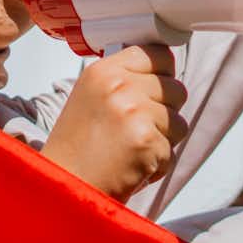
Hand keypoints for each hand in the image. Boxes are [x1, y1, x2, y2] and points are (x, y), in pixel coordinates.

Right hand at [41, 44, 188, 201]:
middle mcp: (119, 86)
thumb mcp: (90, 98)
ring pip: (178, 121)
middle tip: (134, 131)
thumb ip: (123, 81)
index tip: (156, 89)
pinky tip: (130, 167)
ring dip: (161, 141)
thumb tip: (161, 74)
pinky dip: (156, 165)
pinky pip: (171, 150)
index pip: (158, 54)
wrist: (64, 187)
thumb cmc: (76, 150)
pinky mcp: (147, 141)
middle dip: (163, 113)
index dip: (163, 74)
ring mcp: (135, 112)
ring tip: (129, 150)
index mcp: (103, 71)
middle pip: (175, 88)